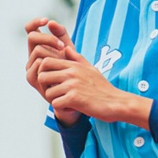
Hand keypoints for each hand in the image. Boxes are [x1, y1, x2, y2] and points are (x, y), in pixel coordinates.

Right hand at [25, 18, 70, 97]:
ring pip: (37, 50)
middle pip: (32, 37)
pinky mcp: (31, 78)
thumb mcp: (68, 49)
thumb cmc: (71, 70)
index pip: (30, 30)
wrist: (73, 92)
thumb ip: (61, 35)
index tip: (45, 20)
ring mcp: (30, 68)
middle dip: (49, 38)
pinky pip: (38, 63)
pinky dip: (50, 64)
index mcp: (38, 47)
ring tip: (64, 61)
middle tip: (63, 45)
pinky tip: (59, 70)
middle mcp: (31, 56)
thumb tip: (51, 22)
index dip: (34, 22)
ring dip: (53, 53)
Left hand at [35, 48, 151, 127]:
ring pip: (48, 92)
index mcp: (73, 65)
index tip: (52, 82)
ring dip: (55, 100)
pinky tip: (72, 108)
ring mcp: (72, 85)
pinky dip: (62, 109)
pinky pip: (55, 104)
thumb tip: (66, 48)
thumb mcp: (91, 68)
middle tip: (56, 93)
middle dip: (46, 87)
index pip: (46, 62)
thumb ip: (77, 58)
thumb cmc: (103, 88)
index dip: (44, 73)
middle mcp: (71, 73)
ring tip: (66, 102)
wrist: (116, 103)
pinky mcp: (74, 98)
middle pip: (42, 76)